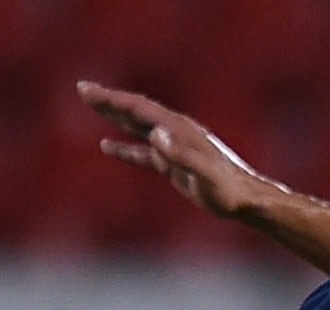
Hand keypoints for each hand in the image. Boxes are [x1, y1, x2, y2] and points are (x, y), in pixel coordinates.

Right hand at [78, 81, 275, 220]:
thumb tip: (156, 135)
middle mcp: (175, 133)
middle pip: (136, 111)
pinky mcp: (174, 165)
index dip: (112, 98)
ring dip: (115, 116)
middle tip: (82, 89)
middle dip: (109, 100)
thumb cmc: (227, 189)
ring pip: (138, 127)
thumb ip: (181, 155)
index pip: (139, 108)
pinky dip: (125, 148)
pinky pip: (144, 153)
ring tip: (92, 106)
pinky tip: (108, 147)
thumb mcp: (203, 174)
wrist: (246, 200)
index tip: (87, 90)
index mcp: (178, 129)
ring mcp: (174, 148)